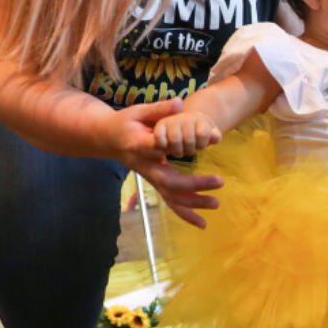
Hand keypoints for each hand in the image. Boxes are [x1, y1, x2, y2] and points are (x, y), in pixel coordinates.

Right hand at [106, 99, 222, 228]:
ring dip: (193, 203)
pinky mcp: (155, 182)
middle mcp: (145, 166)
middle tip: (219, 181)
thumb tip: (179, 102)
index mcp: (138, 146)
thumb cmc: (126, 122)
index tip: (189, 147)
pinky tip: (202, 224)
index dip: (170, 148)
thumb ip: (159, 109)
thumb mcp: (138, 111)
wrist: (108, 139)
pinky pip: (170, 201)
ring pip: (170, 196)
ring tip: (216, 204)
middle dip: (194, 184)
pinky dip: (185, 213)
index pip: (155, 150)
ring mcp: (150, 177)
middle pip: (168, 181)